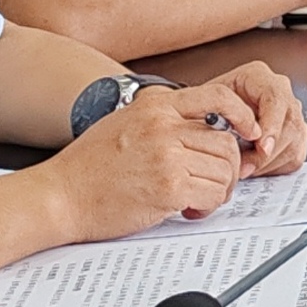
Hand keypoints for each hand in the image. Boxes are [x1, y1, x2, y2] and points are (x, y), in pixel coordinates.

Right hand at [48, 87, 246, 235]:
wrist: (58, 196)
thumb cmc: (87, 167)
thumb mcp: (124, 123)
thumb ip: (161, 119)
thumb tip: (201, 126)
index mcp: (155, 106)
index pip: (219, 97)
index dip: (242, 115)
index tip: (248, 131)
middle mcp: (164, 127)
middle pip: (226, 143)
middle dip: (228, 167)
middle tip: (214, 182)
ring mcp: (167, 157)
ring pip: (225, 171)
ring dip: (219, 190)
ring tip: (196, 198)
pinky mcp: (168, 187)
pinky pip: (213, 194)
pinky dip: (208, 206)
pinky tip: (188, 210)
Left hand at [170, 63, 306, 176]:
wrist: (205, 121)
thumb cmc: (201, 112)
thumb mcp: (203, 108)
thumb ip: (223, 117)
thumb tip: (242, 138)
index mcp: (257, 77)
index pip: (276, 97)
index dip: (272, 125)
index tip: (261, 147)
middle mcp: (279, 92)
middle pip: (290, 124)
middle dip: (267, 153)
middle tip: (244, 168)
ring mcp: (290, 113)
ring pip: (294, 143)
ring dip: (268, 163)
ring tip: (244, 168)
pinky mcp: (295, 135)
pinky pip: (294, 157)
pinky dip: (273, 168)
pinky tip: (254, 167)